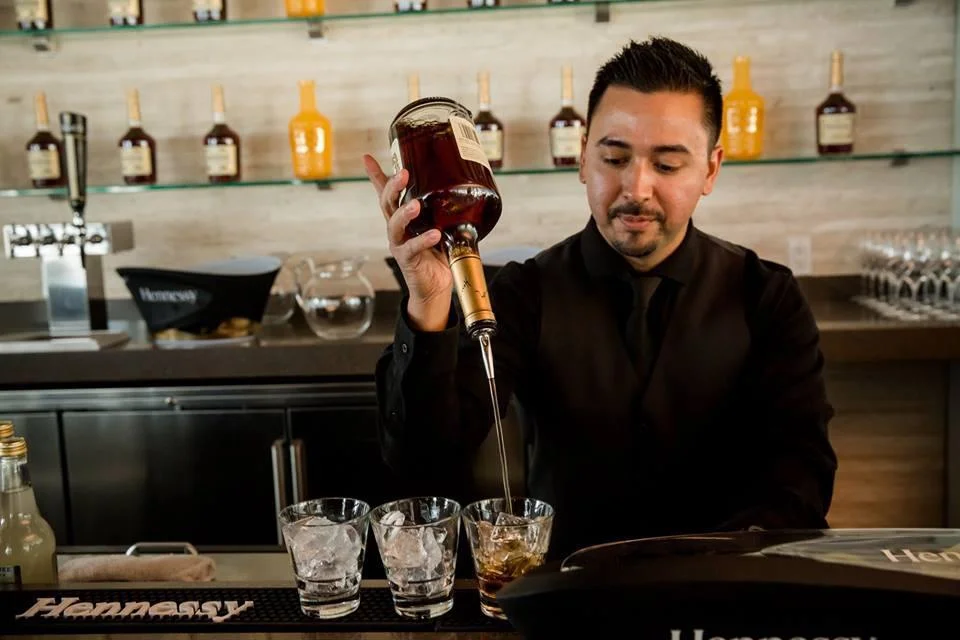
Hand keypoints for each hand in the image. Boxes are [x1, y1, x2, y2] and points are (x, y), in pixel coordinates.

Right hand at [363, 153, 452, 330]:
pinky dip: (423, 240)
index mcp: (402, 218)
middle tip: (403, 174)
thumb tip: (459, 189)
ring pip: (395, 225)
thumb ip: (443, 210)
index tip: (368, 158)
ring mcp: (400, 244)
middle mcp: (397, 229)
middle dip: (393, 187)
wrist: (435, 286)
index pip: (386, 193)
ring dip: (404, 213)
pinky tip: (434, 234)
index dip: (376, 176)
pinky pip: (411, 248)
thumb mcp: (440, 225)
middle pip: (387, 204)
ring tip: (416, 205)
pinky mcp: (407, 260)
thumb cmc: (437, 254)